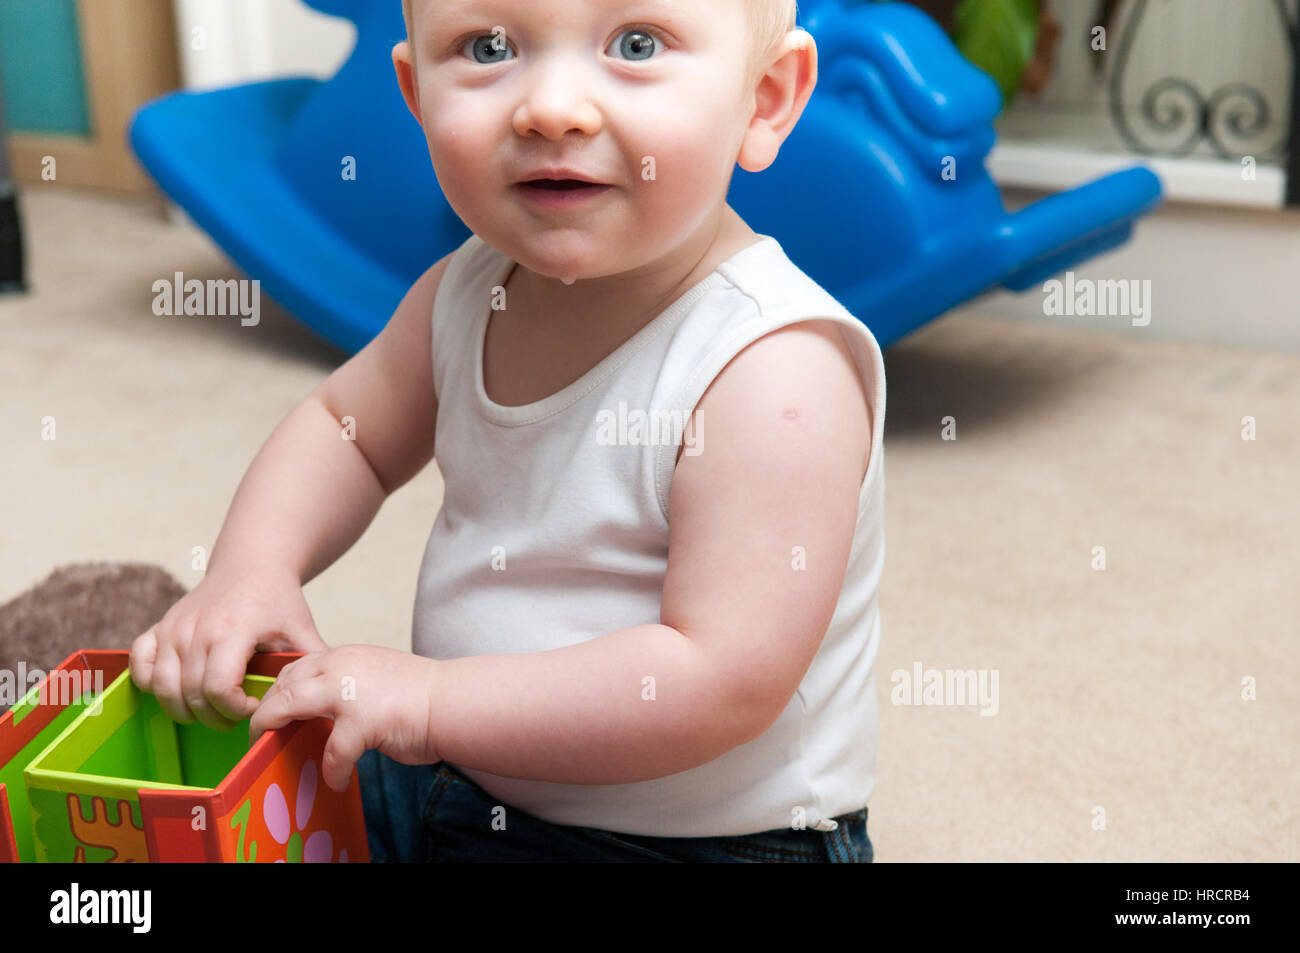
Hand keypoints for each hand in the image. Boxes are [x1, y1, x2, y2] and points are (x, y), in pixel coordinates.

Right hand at [130, 569, 327, 730]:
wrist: (251, 564)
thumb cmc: (278, 600)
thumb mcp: (302, 628)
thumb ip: (313, 660)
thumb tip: (331, 694)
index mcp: (234, 629)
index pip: (218, 688)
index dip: (234, 710)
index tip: (254, 708)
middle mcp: (197, 628)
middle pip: (191, 695)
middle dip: (214, 717)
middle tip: (235, 716)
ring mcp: (173, 627)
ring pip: (162, 687)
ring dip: (183, 709)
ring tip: (210, 709)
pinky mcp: (158, 627)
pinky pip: (139, 665)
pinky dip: (150, 684)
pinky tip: (176, 689)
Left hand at [248, 645, 440, 791]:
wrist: (453, 700)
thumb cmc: (421, 694)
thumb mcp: (374, 674)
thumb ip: (346, 683)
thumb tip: (322, 709)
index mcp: (345, 655)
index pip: (296, 667)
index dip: (279, 691)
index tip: (274, 711)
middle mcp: (341, 666)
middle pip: (284, 684)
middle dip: (267, 711)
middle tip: (264, 736)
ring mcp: (348, 692)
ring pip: (289, 705)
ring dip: (275, 731)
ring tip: (274, 753)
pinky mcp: (362, 721)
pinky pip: (332, 752)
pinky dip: (331, 770)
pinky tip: (335, 780)